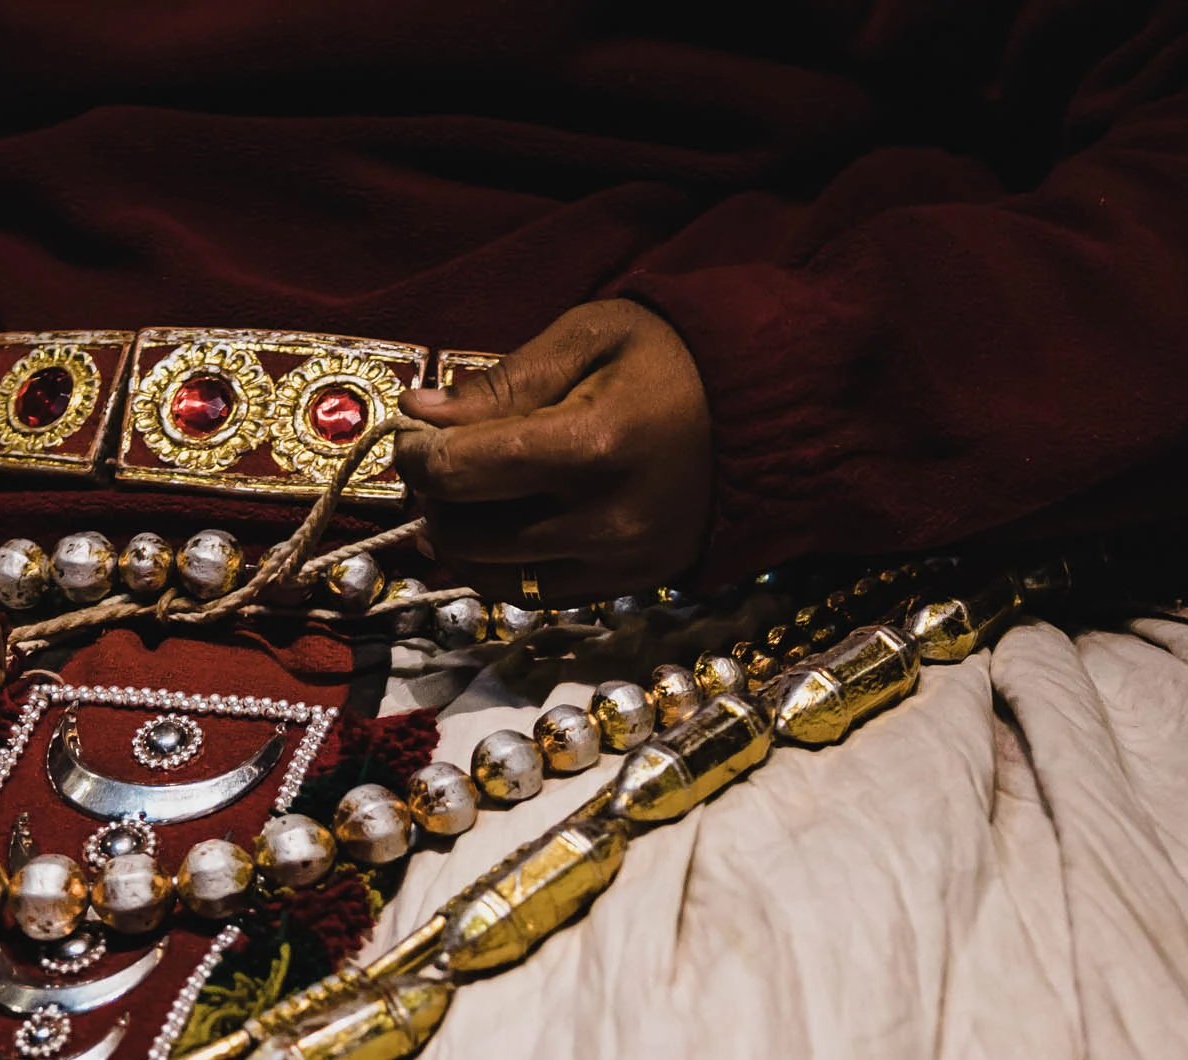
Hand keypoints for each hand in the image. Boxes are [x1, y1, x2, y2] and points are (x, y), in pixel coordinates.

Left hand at [393, 298, 714, 601]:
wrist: (774, 414)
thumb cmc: (676, 358)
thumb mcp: (590, 336)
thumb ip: (503, 381)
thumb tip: (420, 415)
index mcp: (592, 446)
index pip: (460, 471)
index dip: (415, 454)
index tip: (414, 432)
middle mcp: (602, 520)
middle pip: (466, 533)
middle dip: (435, 498)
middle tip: (441, 459)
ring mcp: (618, 563)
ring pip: (491, 577)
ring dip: (461, 539)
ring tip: (472, 492)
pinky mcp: (628, 587)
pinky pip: (533, 595)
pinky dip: (503, 564)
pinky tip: (509, 521)